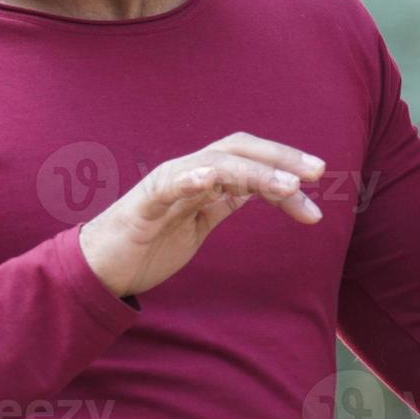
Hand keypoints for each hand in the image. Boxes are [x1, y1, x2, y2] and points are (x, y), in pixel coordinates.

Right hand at [78, 134, 325, 298]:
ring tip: (288, 185)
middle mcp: (187, 172)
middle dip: (280, 157)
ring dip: (255, 172)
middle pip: (238, 150)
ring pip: (215, 165)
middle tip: (318, 172)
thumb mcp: (197, 222)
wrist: (100, 268)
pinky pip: (169, 186)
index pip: (249, 157)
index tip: (319, 177)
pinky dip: (191, 178)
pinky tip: (212, 178)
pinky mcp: (144, 207)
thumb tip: (259, 190)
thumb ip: (223, 202)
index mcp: (202, 177)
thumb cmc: (148, 244)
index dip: (284, 161)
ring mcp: (165, 185)